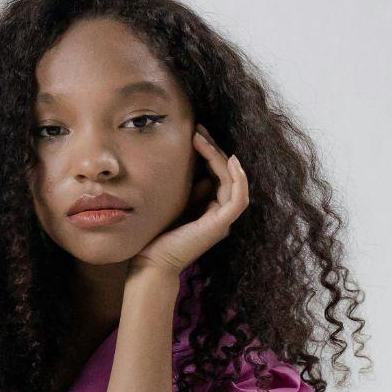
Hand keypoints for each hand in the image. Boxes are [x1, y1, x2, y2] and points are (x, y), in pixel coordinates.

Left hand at [132, 125, 248, 276]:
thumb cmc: (158, 236)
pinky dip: (238, 178)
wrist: (152, 262)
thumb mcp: (175, 204)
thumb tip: (200, 171)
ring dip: (221, 157)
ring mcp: (223, 220)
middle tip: (198, 129)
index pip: (218, 175)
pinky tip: (229, 159)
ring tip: (202, 138)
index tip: (195, 134)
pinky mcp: (221, 225)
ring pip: (234, 182)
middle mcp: (221, 215)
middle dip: (215, 149)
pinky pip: (238, 197)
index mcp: (211, 210)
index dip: (211, 152)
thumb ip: (190, 189)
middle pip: (227, 175)